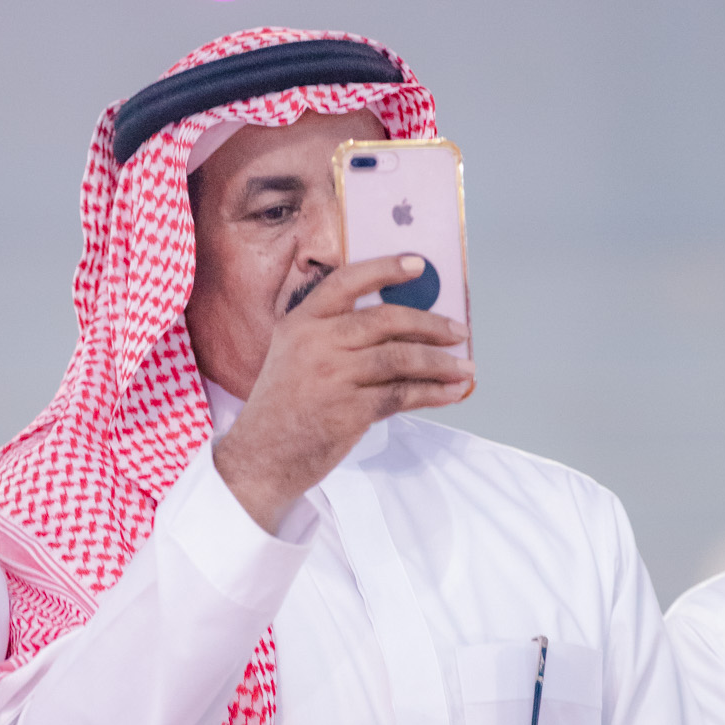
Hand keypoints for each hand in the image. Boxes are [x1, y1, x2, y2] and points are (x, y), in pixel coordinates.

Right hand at [212, 254, 472, 532]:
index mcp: (300, 322)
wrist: (260, 459)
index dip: (385, 269)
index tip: (418, 265)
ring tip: (464, 368)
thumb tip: (400, 331)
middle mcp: (315, 342)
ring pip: (400, 357)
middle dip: (431, 325)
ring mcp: (332, 376)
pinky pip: (402, 394)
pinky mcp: (348, 410)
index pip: (346, 281)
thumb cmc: (283, 409)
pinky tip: (450, 393)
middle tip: (458, 332)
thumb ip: (331, 336)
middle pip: (386, 320)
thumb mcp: (293, 357)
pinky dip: (432, 393)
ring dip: (440, 363)